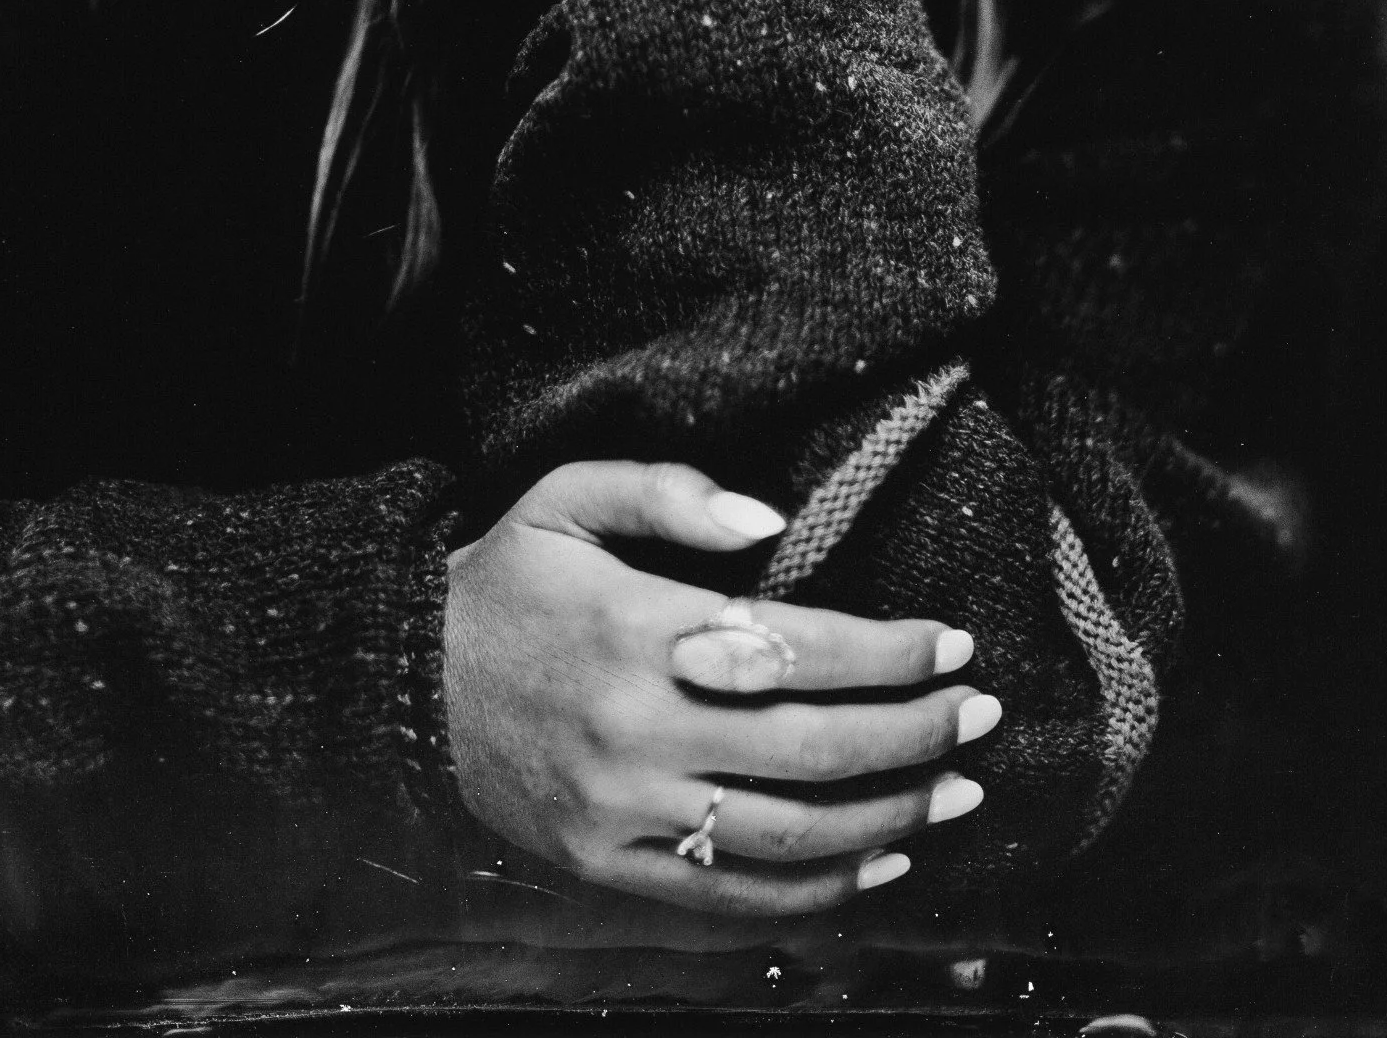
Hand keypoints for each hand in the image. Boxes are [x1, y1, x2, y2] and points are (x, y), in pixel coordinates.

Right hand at [443, 460, 999, 917]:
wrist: (402, 686)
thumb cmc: (504, 583)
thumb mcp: (566, 498)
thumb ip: (668, 490)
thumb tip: (771, 517)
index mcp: (637, 629)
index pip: (799, 647)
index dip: (889, 651)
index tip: (953, 642)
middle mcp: (637, 728)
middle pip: (812, 747)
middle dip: (915, 734)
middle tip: (983, 715)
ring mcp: (623, 811)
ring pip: (787, 834)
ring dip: (889, 819)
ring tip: (958, 793)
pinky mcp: (608, 867)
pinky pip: (730, 897)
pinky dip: (818, 894)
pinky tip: (879, 866)